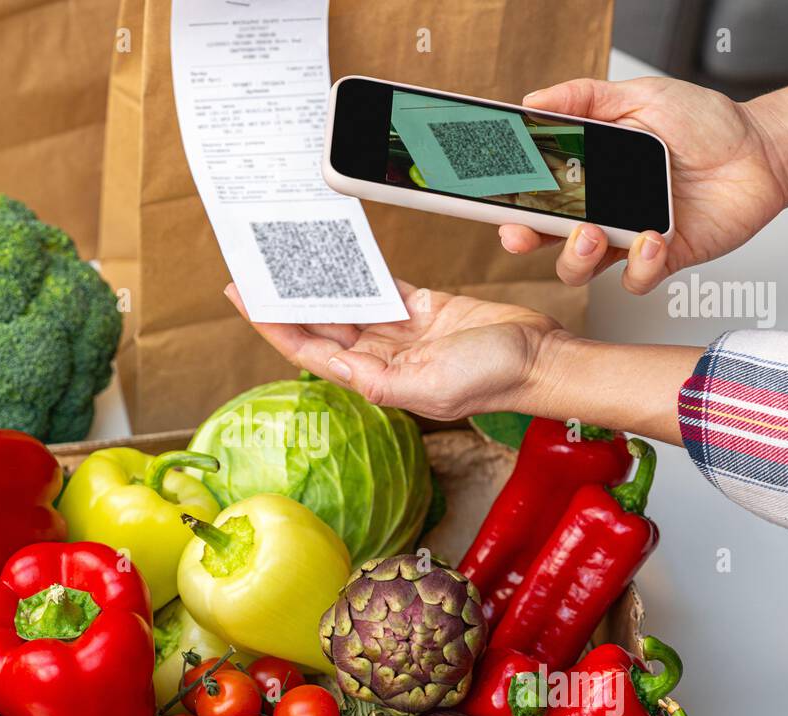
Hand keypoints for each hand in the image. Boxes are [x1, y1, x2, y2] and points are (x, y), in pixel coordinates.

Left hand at [226, 281, 562, 420]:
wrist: (540, 358)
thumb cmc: (494, 379)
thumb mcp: (432, 387)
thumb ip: (382, 381)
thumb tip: (338, 367)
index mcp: (378, 380)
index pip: (312, 352)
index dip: (276, 326)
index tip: (247, 301)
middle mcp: (383, 359)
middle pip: (323, 326)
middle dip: (287, 302)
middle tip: (254, 272)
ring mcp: (403, 334)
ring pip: (348, 305)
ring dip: (318, 284)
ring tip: (286, 258)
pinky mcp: (424, 310)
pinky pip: (381, 287)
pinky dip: (357, 272)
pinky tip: (335, 256)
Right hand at [501, 77, 787, 293]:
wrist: (762, 150)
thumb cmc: (705, 124)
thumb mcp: (641, 96)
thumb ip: (586, 98)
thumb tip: (534, 100)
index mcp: (585, 175)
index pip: (533, 194)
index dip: (507, 202)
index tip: (491, 201)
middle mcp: (599, 210)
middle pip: (543, 238)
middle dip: (523, 239)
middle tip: (521, 231)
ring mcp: (625, 238)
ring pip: (578, 268)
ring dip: (575, 257)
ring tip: (591, 233)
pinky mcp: (659, 259)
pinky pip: (633, 279)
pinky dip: (638, 266)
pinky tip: (652, 238)